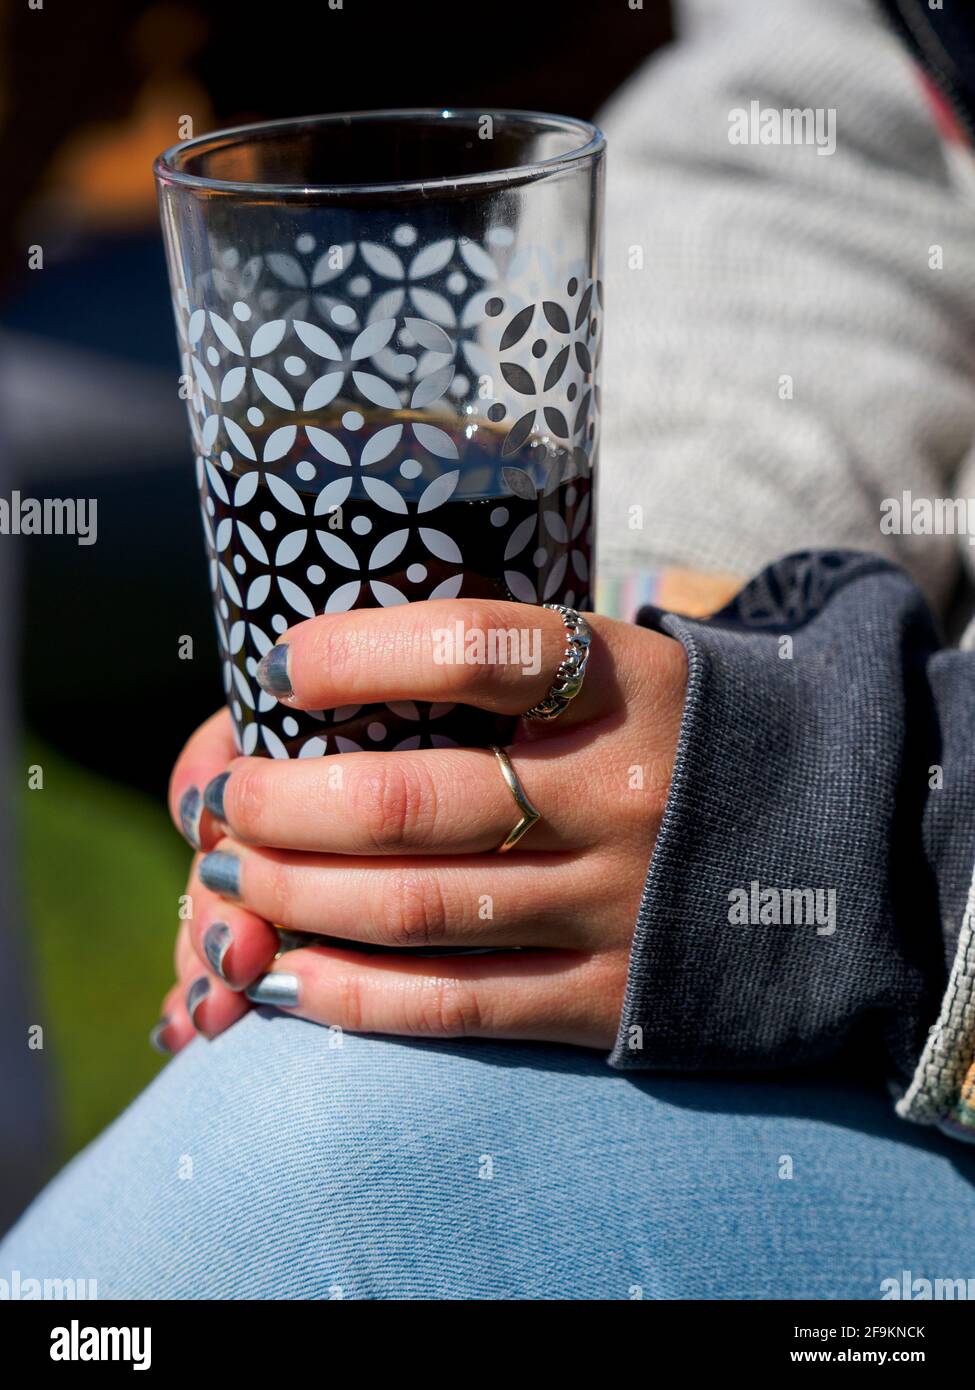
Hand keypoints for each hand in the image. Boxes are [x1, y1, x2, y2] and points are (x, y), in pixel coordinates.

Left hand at [155, 599, 686, 1054]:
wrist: (838, 847)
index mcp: (626, 687)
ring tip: (231, 879)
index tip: (281, 666)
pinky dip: (352, 993)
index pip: (478, 647)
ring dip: (295, 896)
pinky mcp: (608, 995)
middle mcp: (620, 794)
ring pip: (415, 909)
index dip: (358, 652)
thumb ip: (511, 672)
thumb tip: (329, 684)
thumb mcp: (628, 673)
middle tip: (226, 803)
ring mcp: (616, 904)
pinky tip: (286, 974)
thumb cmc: (684, 744)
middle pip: (411, 801)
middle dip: (284, 805)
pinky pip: (455, 1005)